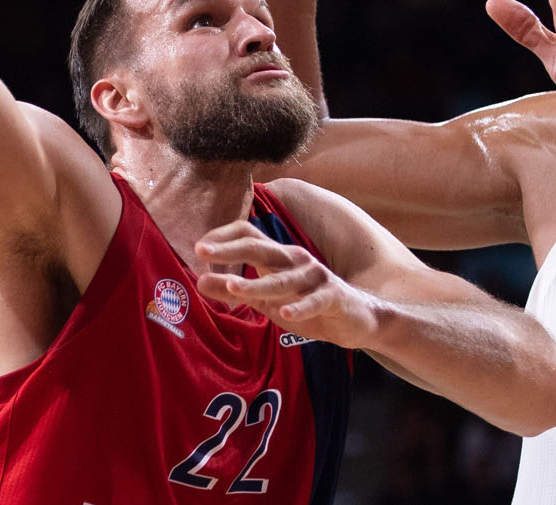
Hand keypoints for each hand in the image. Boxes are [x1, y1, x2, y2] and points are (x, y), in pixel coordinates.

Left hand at [195, 221, 378, 348]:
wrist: (357, 320)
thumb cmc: (308, 306)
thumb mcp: (267, 301)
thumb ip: (235, 291)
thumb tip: (199, 281)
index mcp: (279, 258)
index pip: (248, 236)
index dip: (223, 238)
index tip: (198, 248)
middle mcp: (295, 261)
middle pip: (260, 248)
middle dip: (230, 250)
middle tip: (202, 251)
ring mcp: (316, 277)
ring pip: (283, 279)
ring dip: (257, 283)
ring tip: (232, 286)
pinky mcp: (334, 296)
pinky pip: (316, 300)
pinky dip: (300, 306)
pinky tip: (285, 313)